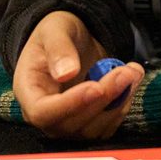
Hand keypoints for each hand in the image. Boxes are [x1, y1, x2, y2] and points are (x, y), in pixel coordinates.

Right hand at [12, 12, 143, 139]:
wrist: (72, 41)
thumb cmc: (57, 33)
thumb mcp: (54, 29)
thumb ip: (58, 49)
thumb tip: (66, 73)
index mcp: (29, 91)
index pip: (42, 113)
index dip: (70, 105)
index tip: (95, 86)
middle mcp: (45, 114)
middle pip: (70, 124)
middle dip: (102, 100)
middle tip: (125, 72)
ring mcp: (66, 122)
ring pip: (92, 130)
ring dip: (117, 104)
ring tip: (132, 72)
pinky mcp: (87, 123)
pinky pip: (106, 127)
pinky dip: (122, 107)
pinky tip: (129, 84)